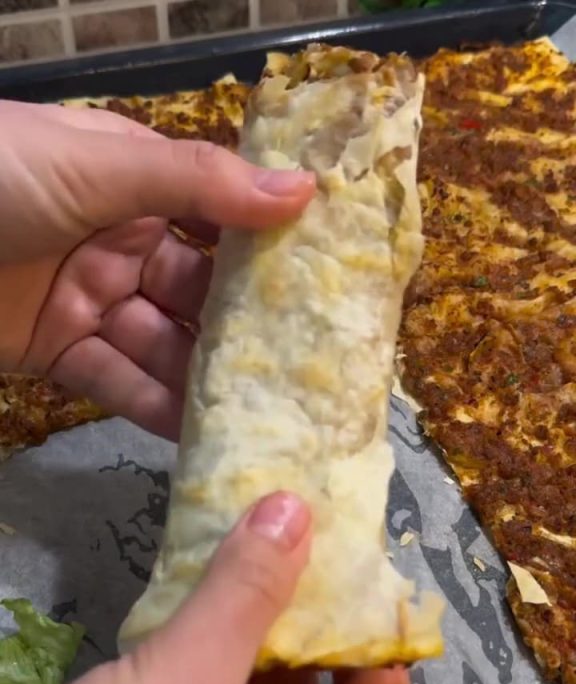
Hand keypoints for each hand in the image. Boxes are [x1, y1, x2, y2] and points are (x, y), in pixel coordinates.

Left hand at [0, 101, 314, 437]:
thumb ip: (199, 183)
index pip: (218, 220)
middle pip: (199, 293)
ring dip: (209, 380)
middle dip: (248, 330)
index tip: (330, 289)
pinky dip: (157, 410)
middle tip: (312, 371)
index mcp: (134, 183)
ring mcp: (89, 301)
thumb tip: (304, 191)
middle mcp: (119, 242)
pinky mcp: (56, 354)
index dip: (270, 252)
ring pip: (164, 346)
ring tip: (273, 416)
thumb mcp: (99, 165)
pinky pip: (118, 383)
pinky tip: (207, 435)